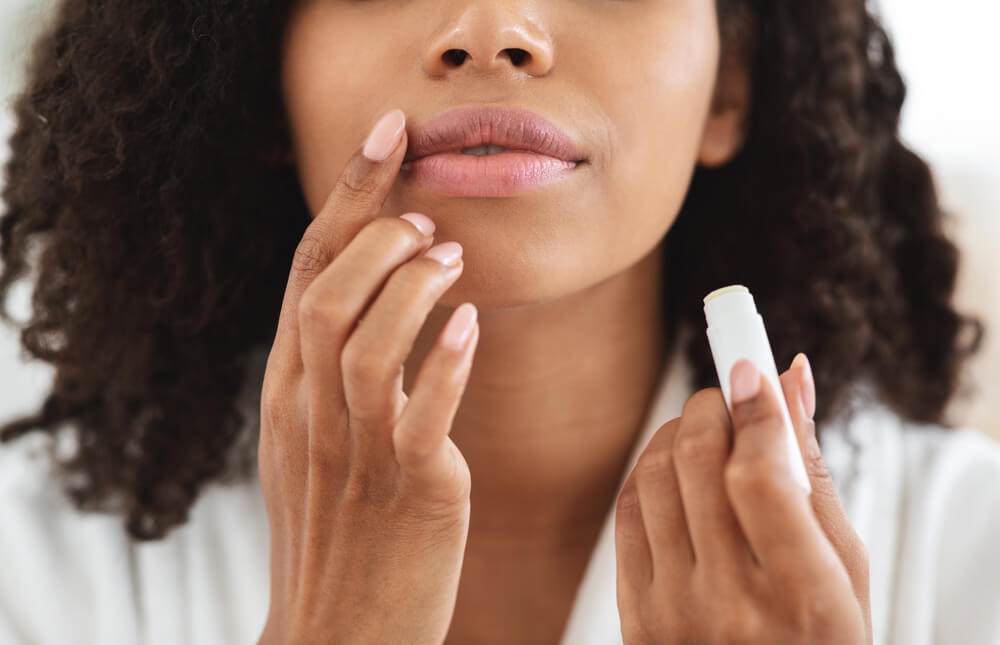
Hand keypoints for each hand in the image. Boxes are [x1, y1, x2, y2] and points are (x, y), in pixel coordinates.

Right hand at [257, 109, 478, 644]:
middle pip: (326, 289)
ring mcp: (354, 450)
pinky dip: (443, 361)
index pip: (307, 273)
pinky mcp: (408, 489)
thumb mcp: (316, 446)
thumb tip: (376, 307)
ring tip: (451, 257)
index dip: (347, 197)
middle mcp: (309, 411)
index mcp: (288, 393)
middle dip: (375, 230)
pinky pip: (419, 412)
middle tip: (425, 217)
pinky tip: (469, 323)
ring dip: (410, 285)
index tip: (386, 136)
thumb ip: (333, 377)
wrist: (337, 634)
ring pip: (363, 340)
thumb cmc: (340, 535)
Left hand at [614, 354, 871, 644]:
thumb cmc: (817, 639)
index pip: (761, 478)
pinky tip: (676, 467)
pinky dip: (651, 469)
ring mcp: (674, 609)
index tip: (752, 369)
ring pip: (655, 475)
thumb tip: (789, 379)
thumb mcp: (844, 569)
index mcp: (800, 598)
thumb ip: (813, 474)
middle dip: (712, 406)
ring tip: (706, 430)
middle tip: (729, 395)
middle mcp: (729, 604)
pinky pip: (627, 509)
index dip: (755, 412)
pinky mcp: (635, 611)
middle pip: (698, 462)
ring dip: (678, 431)